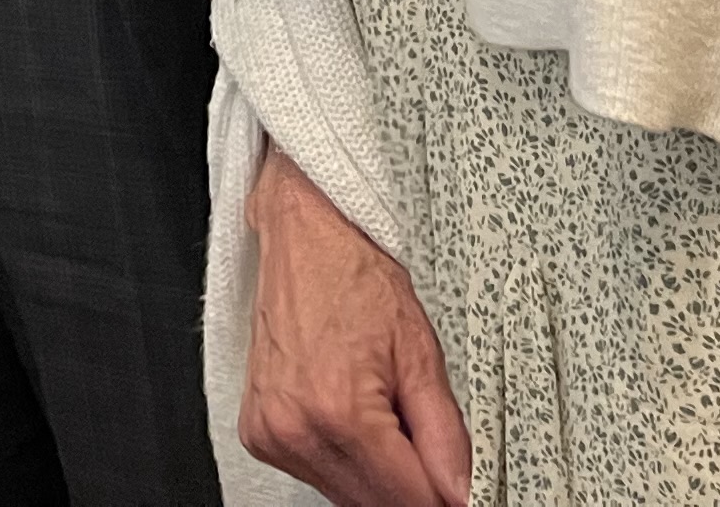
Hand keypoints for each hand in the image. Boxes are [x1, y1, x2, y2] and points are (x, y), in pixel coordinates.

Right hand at [240, 145, 468, 506]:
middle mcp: (296, 429)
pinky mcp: (257, 432)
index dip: (446, 501)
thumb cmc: (352, 277)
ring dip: (378, 478)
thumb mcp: (420, 353)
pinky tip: (355, 421)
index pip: (408, 501)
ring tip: (389, 423)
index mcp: (340, 412)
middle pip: (374, 506)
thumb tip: (462, 493)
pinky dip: (346, 464)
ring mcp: (271, 433)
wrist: (299, 239)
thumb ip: (446, 437)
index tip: (460, 493)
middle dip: (412, 489)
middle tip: (432, 457)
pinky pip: (316, 475)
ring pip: (345, 497)